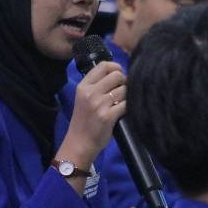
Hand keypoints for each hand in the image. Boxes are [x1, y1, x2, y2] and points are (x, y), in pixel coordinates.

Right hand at [56, 62, 125, 192]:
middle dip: (124, 81)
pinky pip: (126, 104)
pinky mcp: (108, 116)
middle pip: (117, 75)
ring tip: (122, 102)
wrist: (80, 142)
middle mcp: (90, 93)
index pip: (104, 65)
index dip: (116, 67)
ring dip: (127, 95)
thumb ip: (96, 85)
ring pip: (124, 89)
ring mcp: (99, 104)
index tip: (119, 75)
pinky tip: (124, 111)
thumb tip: (118, 72)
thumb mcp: (84, 98)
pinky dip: (128, 106)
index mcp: (83, 86)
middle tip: (122, 91)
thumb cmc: (84, 120)